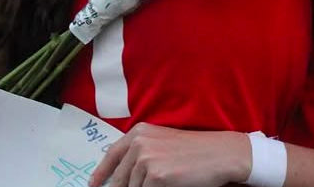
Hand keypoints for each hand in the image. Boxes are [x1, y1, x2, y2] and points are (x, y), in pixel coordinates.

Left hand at [90, 123, 249, 186]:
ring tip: (164, 183)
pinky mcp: (156, 176)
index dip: (101, 173)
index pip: (111, 155)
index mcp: (139, 133)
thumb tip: (121, 174)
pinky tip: (168, 186)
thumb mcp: (162, 142)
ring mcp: (146, 160)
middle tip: (143, 185)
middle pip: (119, 178)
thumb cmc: (194, 150)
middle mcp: (139, 144)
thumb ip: (141, 152)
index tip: (93, 185)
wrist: (219, 154)